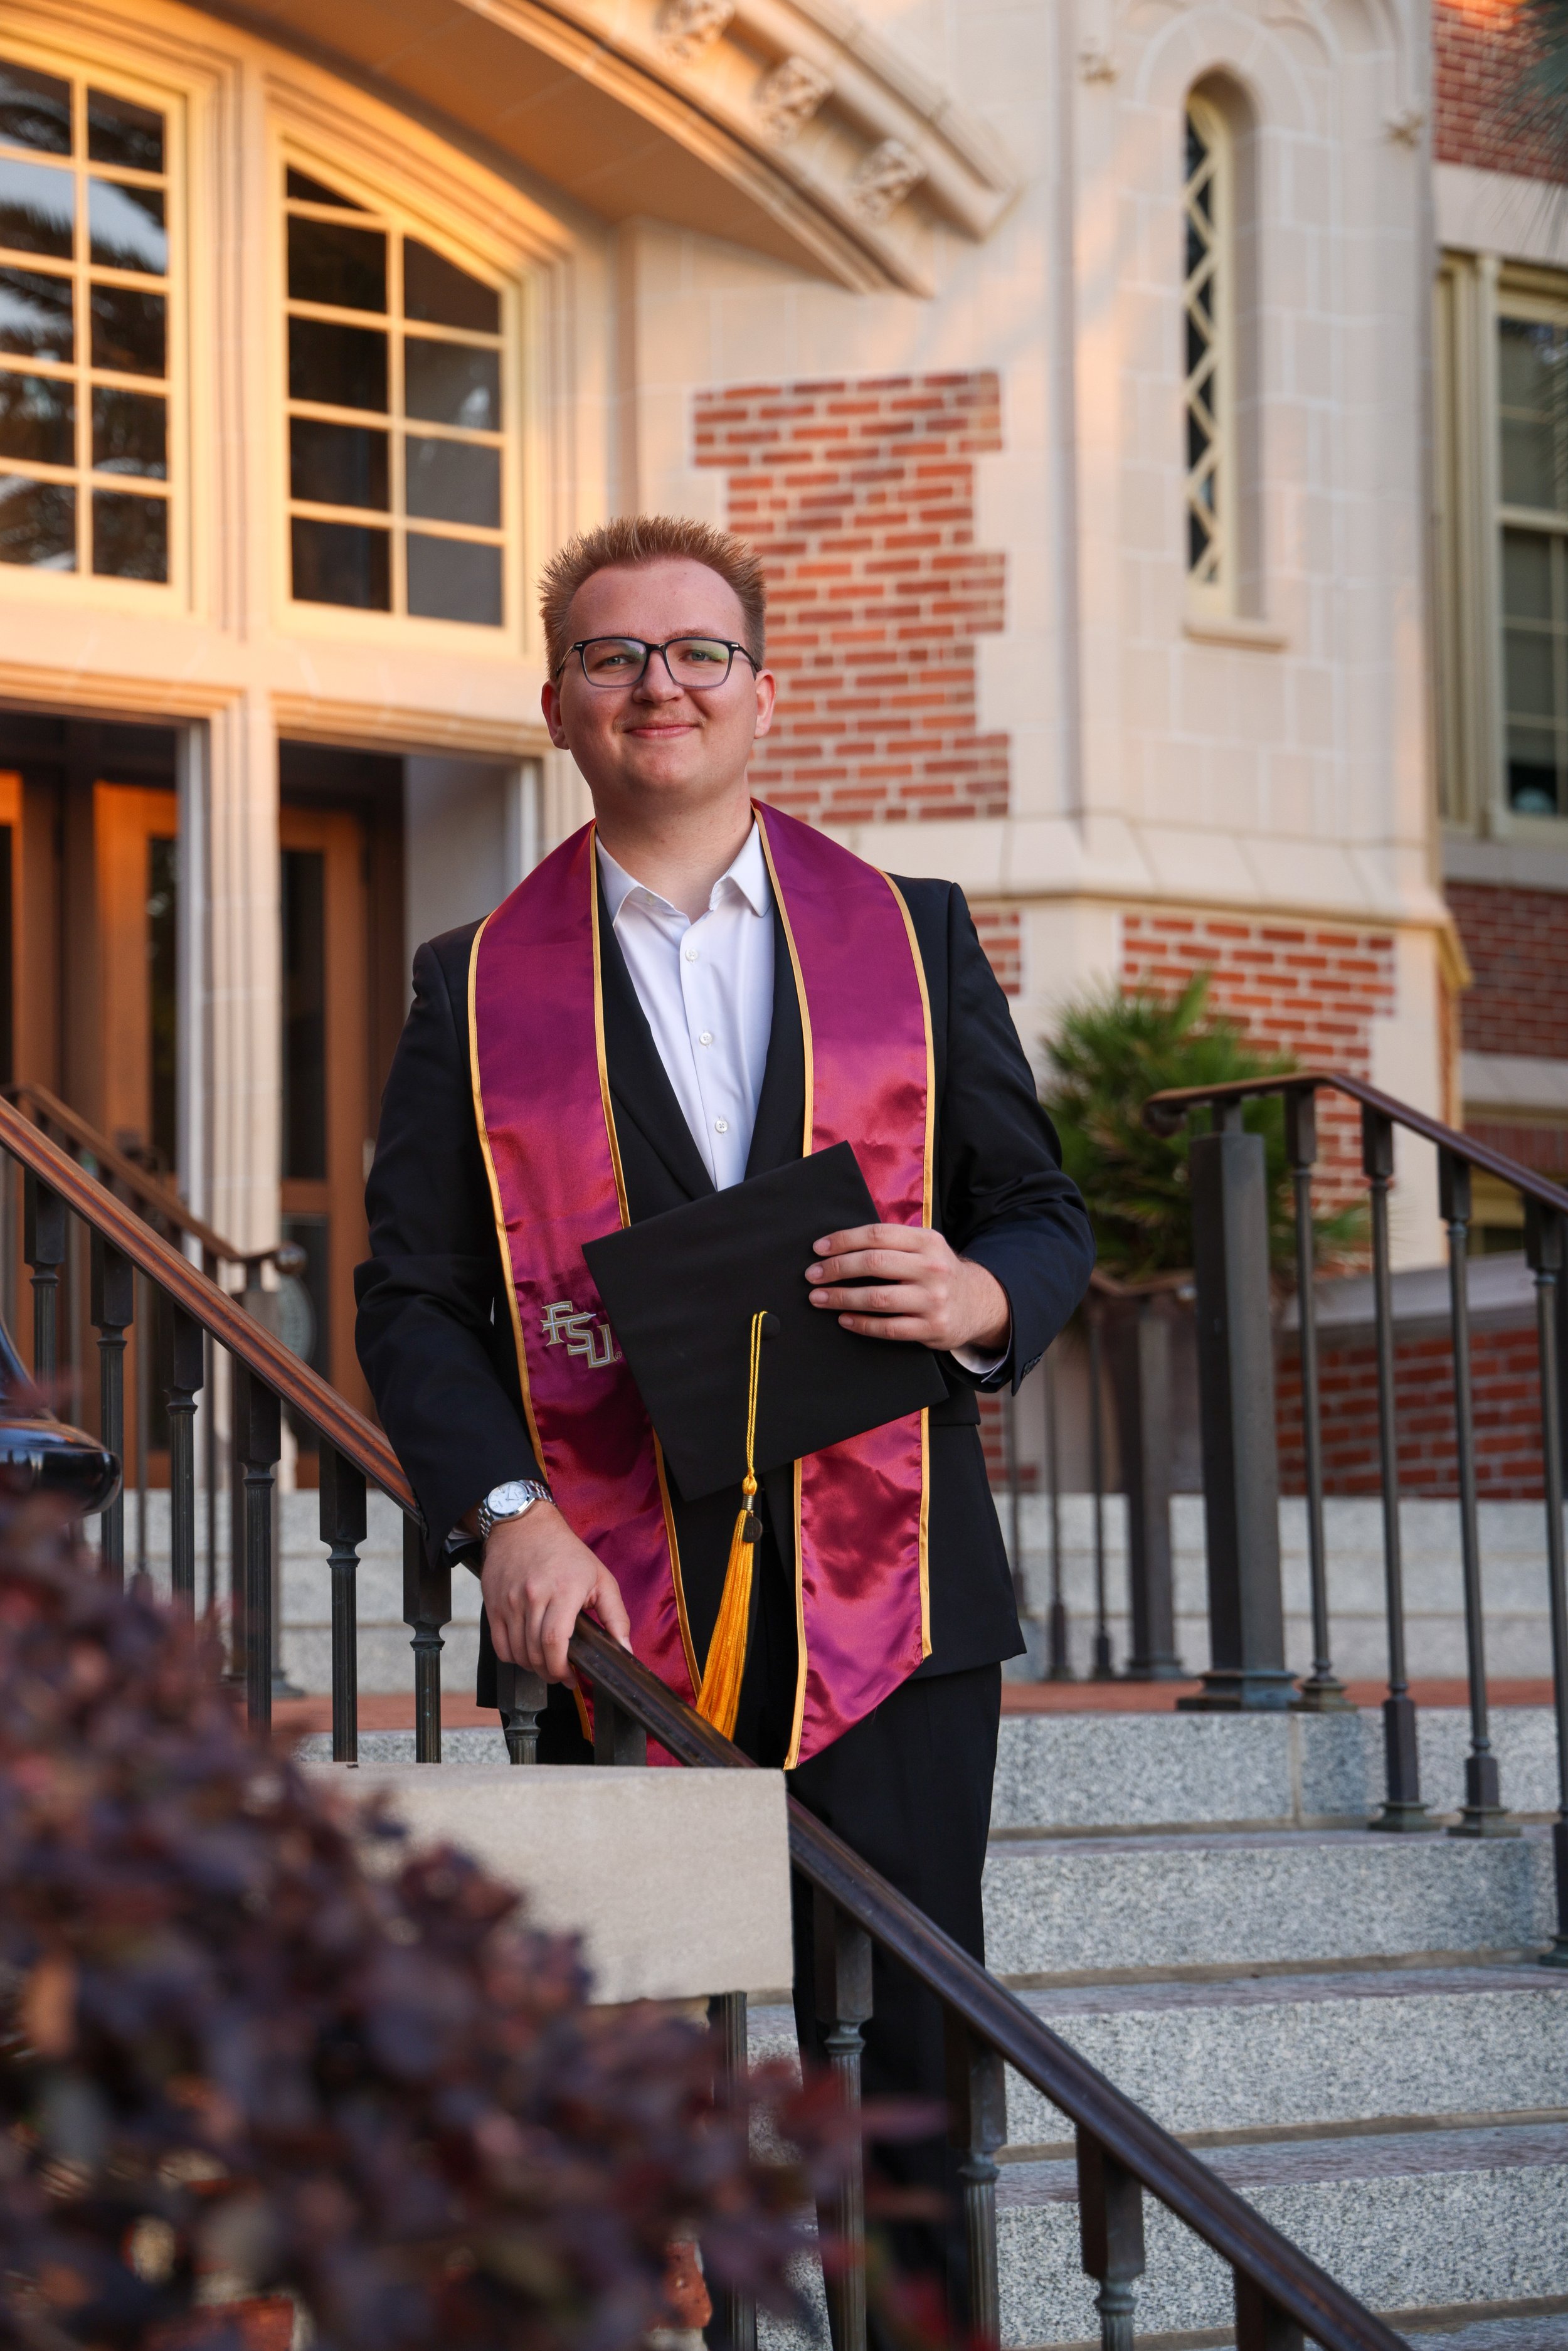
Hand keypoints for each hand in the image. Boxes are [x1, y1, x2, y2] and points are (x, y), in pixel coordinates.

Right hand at [480, 1501, 631, 1682]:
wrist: (524, 1526)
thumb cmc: (566, 1553)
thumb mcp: (601, 1579)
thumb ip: (616, 1618)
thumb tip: (625, 1651)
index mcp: (563, 1590)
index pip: (555, 1641)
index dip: (562, 1668)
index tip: (571, 1677)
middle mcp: (533, 1596)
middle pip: (536, 1652)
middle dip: (550, 1673)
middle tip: (561, 1675)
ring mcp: (510, 1601)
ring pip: (517, 1652)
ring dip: (533, 1667)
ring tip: (546, 1664)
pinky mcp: (493, 1605)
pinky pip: (500, 1646)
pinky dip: (513, 1657)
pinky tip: (527, 1653)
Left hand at [806, 1224, 1010, 1353]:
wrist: (977, 1303)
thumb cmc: (936, 1272)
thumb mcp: (925, 1248)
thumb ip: (892, 1243)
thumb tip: (838, 1246)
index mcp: (927, 1241)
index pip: (877, 1235)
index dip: (843, 1240)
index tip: (818, 1249)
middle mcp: (932, 1267)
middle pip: (874, 1263)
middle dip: (836, 1269)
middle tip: (812, 1275)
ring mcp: (933, 1299)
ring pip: (877, 1298)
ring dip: (842, 1298)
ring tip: (819, 1298)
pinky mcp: (932, 1328)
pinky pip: (888, 1327)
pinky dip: (862, 1324)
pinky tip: (844, 1319)